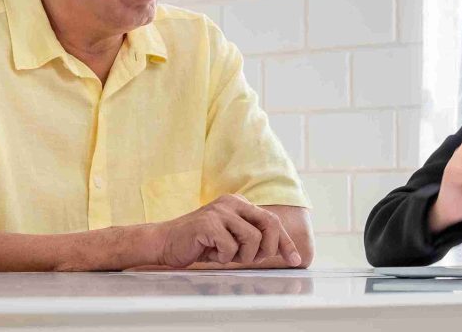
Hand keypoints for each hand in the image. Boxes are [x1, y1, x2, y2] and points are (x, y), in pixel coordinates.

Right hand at [154, 194, 301, 267]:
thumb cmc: (199, 244)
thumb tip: (280, 250)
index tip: (296, 259)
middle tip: (252, 259)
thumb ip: (251, 237)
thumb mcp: (231, 238)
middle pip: (270, 224)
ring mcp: (220, 211)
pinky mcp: (208, 223)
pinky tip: (210, 252)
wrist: (165, 243)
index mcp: (239, 203)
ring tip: (224, 254)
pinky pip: (231, 248)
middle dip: (268, 249)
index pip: (271, 220)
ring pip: (253, 239)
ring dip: (241, 256)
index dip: (285, 242)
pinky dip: (223, 258)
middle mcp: (232, 202)